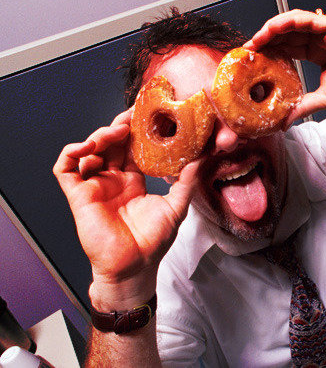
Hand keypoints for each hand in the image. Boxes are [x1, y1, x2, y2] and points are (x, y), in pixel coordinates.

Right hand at [53, 109, 197, 308]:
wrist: (134, 267)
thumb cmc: (153, 241)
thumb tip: (204, 155)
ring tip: (115, 133)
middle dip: (118, 126)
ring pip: (89, 150)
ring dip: (99, 136)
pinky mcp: (79, 195)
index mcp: (134, 181)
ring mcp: (95, 186)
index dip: (136, 130)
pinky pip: (65, 168)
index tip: (147, 114)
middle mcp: (113, 180)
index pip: (132, 147)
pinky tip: (88, 148)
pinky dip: (72, 153)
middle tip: (132, 116)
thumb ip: (188, 179)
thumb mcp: (176, 205)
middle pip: (110, 144)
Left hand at [244, 9, 325, 123]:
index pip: (287, 47)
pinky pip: (312, 19)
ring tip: (258, 38)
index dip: (268, 50)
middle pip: (288, 33)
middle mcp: (322, 39)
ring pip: (296, 22)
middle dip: (266, 38)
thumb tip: (284, 122)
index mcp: (317, 53)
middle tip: (248, 48)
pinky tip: (277, 27)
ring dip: (274, 27)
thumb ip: (305, 106)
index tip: (251, 59)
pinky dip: (293, 21)